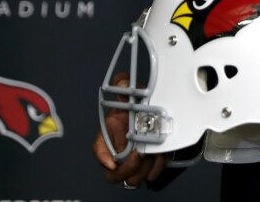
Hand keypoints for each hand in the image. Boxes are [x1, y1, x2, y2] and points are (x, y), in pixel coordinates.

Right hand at [93, 73, 166, 187]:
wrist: (155, 108)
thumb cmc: (138, 100)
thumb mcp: (130, 88)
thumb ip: (122, 82)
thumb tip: (122, 83)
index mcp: (110, 134)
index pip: (100, 151)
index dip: (105, 159)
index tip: (113, 163)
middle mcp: (120, 149)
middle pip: (116, 173)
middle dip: (127, 168)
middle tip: (139, 155)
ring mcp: (134, 158)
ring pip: (132, 177)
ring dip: (141, 171)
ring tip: (151, 156)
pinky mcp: (150, 161)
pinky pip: (150, 174)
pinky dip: (154, 170)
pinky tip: (159, 159)